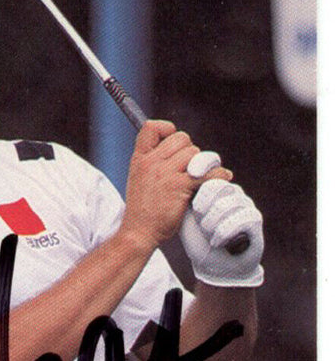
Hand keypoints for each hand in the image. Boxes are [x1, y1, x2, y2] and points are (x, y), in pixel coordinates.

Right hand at [120, 120, 231, 251]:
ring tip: (202, 177)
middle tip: (191, 168)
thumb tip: (182, 154)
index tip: (173, 142)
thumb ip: (154, 164)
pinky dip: (218, 175)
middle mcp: (151, 162)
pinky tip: (221, 179)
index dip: (167, 130)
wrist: (138, 232)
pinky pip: (206, 171)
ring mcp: (165, 173)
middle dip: (190, 151)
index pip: (151, 127)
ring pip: (195, 153)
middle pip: (182, 138)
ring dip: (203, 164)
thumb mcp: (139, 179)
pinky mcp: (179, 185)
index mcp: (140, 159)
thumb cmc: (142, 211)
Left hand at [180, 179, 263, 286]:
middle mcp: (232, 191)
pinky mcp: (255, 218)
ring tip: (208, 235)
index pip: (208, 173)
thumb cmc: (198, 240)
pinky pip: (239, 219)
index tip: (193, 197)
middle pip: (216, 186)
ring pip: (225, 204)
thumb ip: (184, 198)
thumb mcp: (186, 218)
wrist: (214, 266)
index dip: (200, 182)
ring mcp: (245, 203)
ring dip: (210, 224)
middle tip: (200, 225)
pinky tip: (217, 242)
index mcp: (215, 187)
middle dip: (202, 209)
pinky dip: (223, 234)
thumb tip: (182, 177)